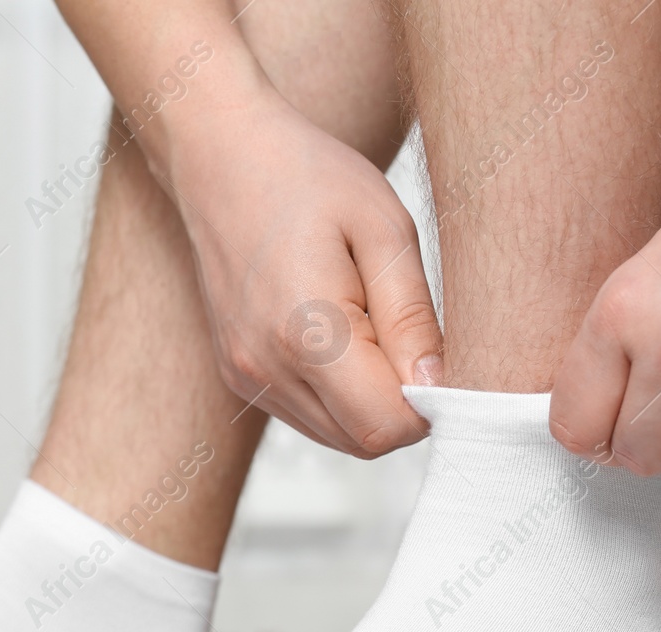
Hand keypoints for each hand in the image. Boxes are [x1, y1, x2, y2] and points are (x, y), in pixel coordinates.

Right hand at [162, 87, 442, 456]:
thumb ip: (414, 317)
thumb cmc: (308, 178)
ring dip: (371, 403)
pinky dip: (340, 396)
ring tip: (370, 326)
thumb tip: (438, 388)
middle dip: (404, 406)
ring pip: (338, 437)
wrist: (221, 159)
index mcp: (306, 333)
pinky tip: (339, 334)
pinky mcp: (238, 376)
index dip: (429, 403)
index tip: (438, 353)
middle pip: (364, 443)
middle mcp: (266, 369)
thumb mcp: (386, 230)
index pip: (386, 426)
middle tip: (408, 334)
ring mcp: (247, 378)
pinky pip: (309, 416)